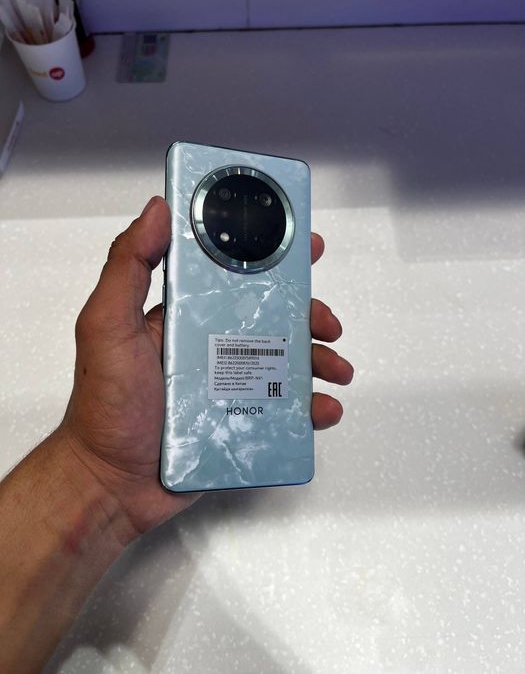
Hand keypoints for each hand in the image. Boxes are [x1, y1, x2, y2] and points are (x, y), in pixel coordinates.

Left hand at [61, 197, 352, 538]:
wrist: (111, 482)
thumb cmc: (105, 405)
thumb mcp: (107, 325)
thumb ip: (127, 266)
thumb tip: (159, 209)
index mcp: (186, 316)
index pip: (235, 277)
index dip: (273, 260)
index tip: (306, 248)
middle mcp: (210, 345)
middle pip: (273, 319)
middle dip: (310, 316)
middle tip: (330, 324)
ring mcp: (227, 384)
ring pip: (286, 362)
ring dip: (320, 360)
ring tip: (337, 370)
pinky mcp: (238, 420)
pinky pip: (284, 409)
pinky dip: (311, 406)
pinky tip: (324, 408)